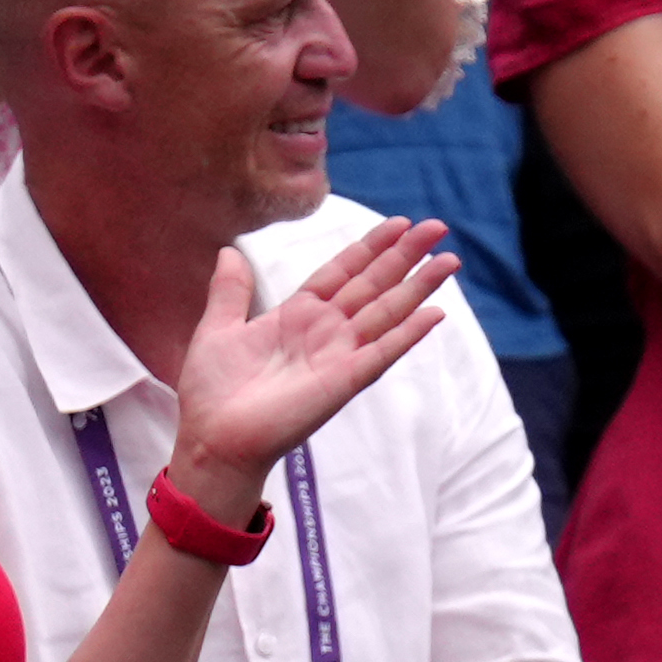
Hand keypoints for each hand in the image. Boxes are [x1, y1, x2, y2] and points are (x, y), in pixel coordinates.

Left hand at [162, 215, 457, 518]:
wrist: (213, 438)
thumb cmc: (212, 391)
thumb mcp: (218, 328)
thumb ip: (230, 291)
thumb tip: (229, 251)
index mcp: (298, 315)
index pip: (343, 272)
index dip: (370, 247)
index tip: (399, 223)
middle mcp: (325, 331)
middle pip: (374, 284)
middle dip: (405, 255)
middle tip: (437, 227)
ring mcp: (339, 355)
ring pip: (387, 312)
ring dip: (419, 287)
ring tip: (449, 261)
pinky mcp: (344, 381)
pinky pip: (382, 352)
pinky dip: (409, 334)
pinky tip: (435, 313)